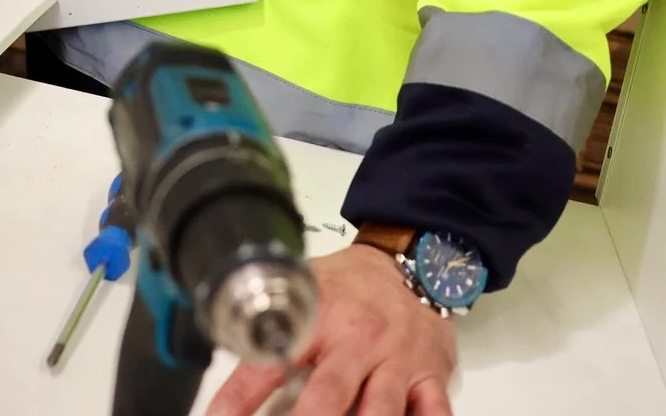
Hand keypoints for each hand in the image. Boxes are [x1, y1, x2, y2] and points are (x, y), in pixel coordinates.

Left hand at [207, 245, 457, 415]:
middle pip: (330, 393)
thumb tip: (231, 345)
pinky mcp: (430, 375)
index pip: (270, 363)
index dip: (239, 397)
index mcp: (320, 319)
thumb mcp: (307, 290)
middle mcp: (358, 340)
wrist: (411, 264)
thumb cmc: (351, 286)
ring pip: (381, 409)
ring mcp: (397, 360)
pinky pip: (433, 411)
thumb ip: (277, 324)